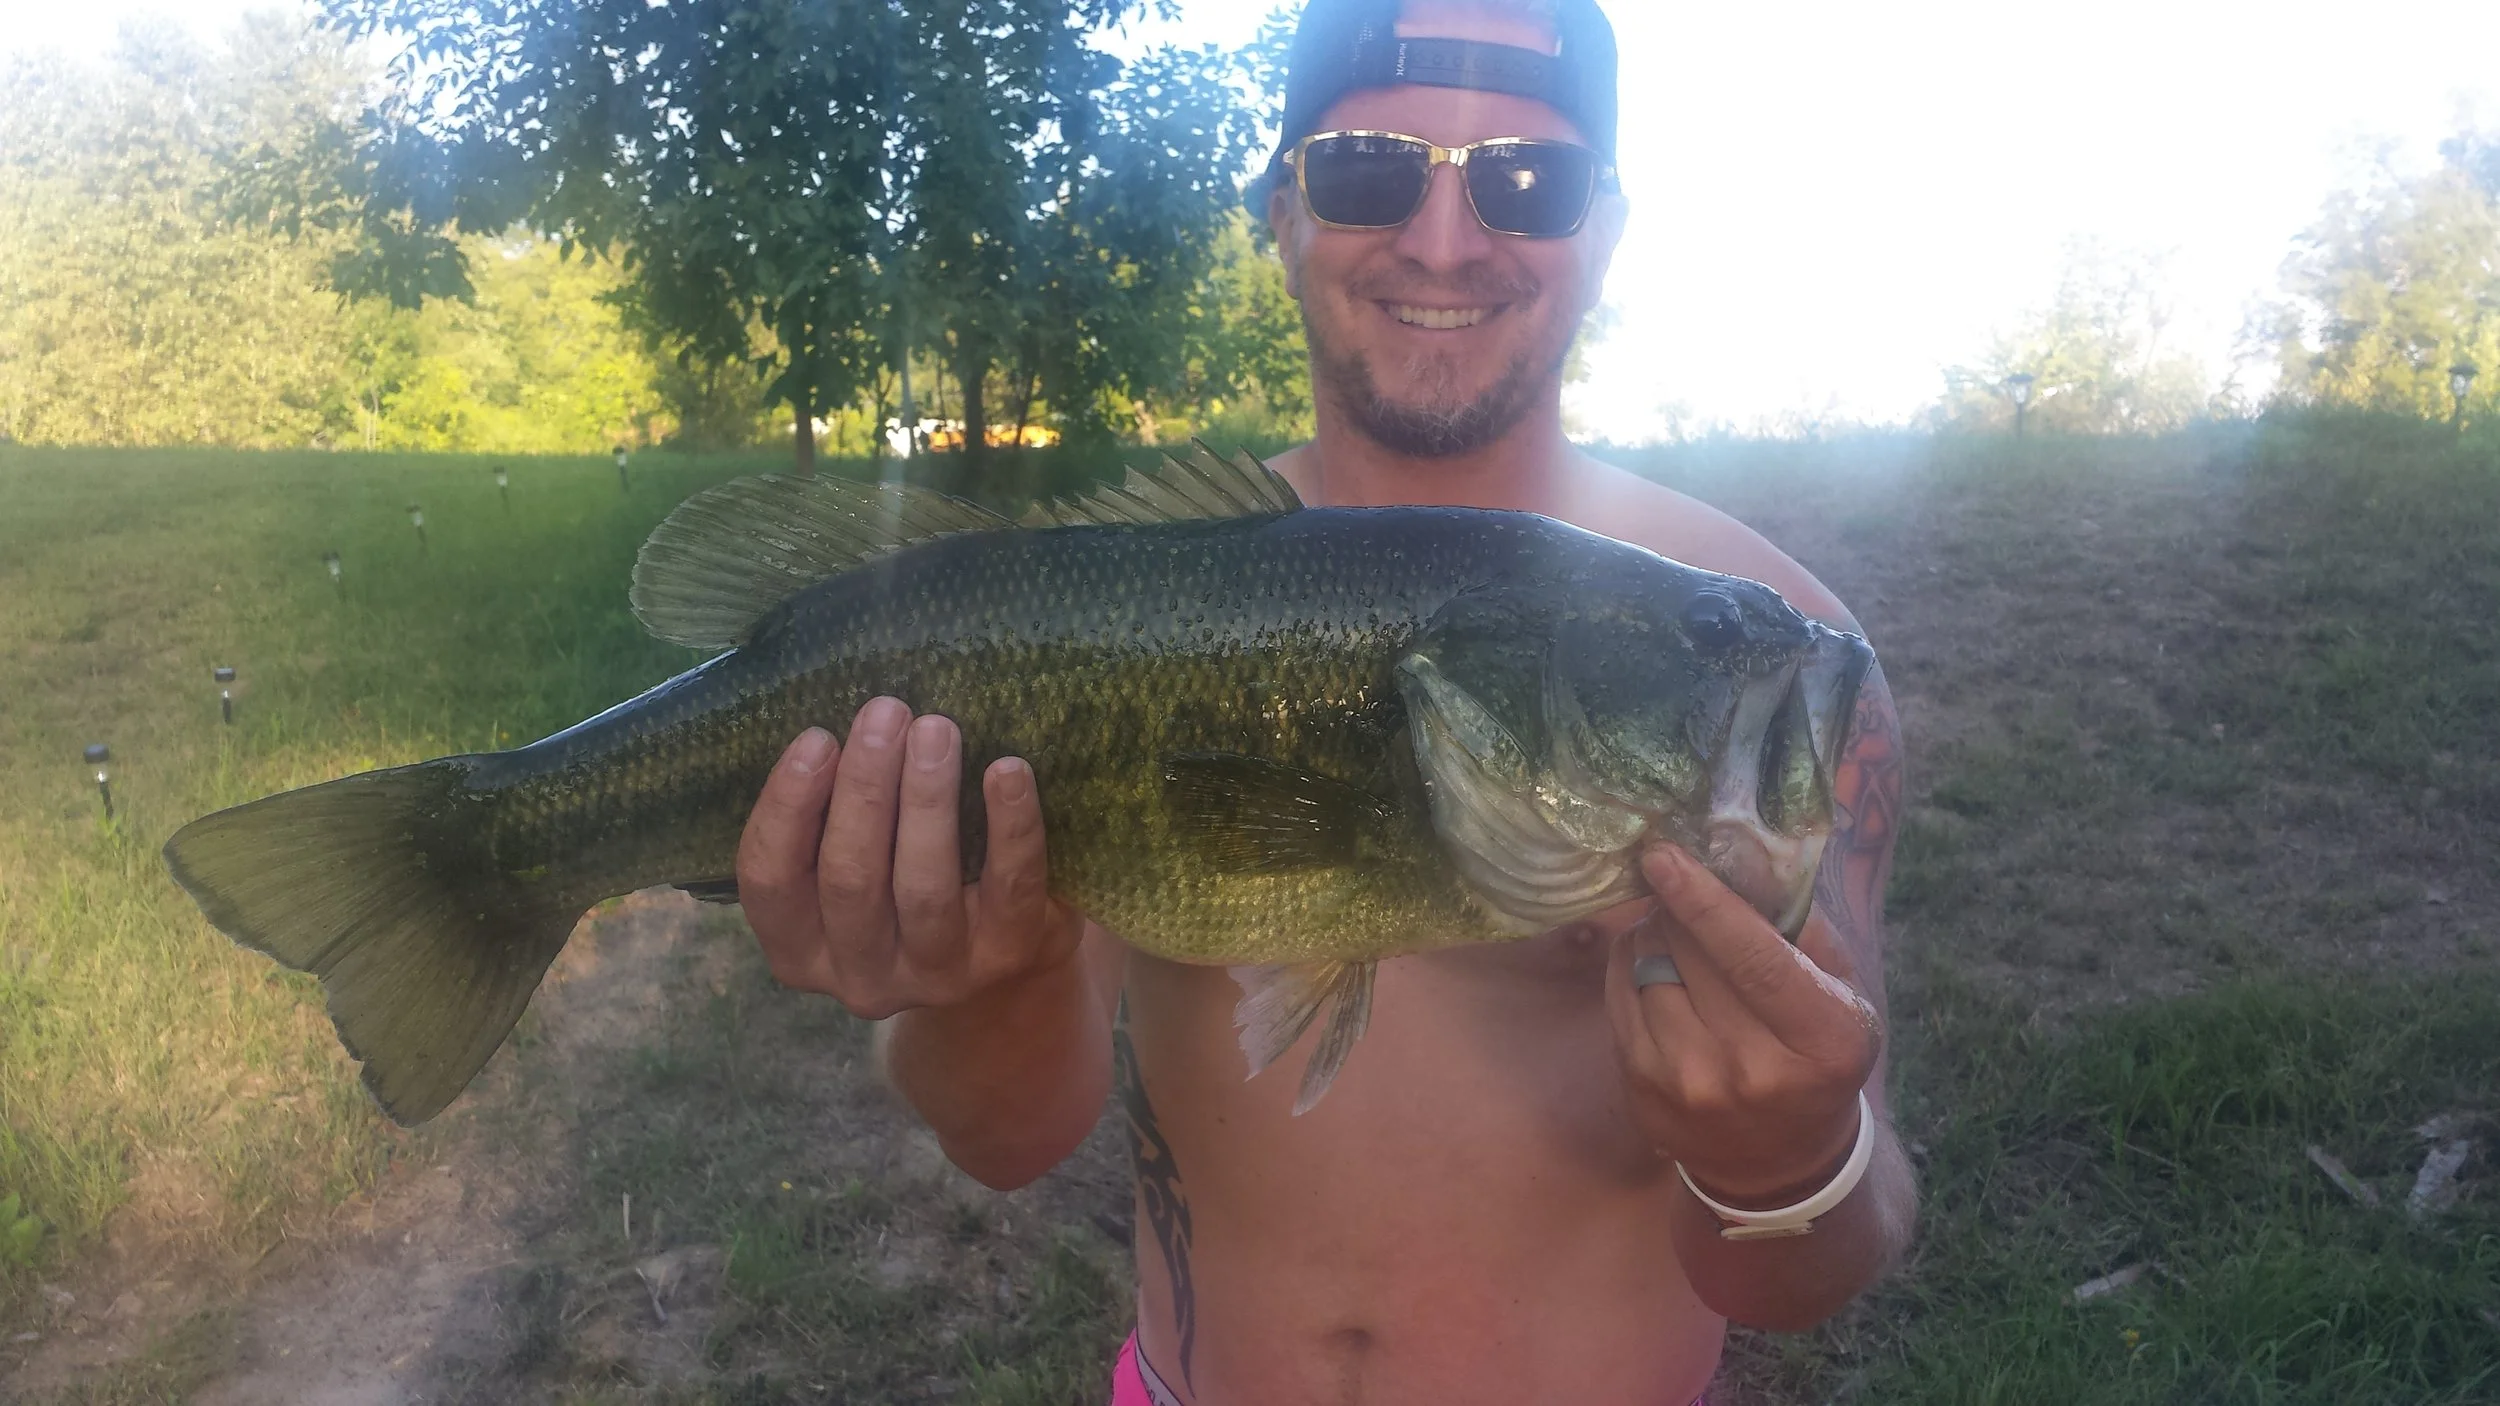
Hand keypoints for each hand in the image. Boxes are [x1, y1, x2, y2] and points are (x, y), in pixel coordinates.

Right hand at [737, 696, 1083, 1020]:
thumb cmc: (908, 886)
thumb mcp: (855, 868)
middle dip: (865, 788)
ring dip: (928, 799)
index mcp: (801, 949)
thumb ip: (833, 818)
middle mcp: (861, 976)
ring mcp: (936, 976)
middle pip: (849, 878)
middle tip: (886, 712)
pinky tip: (1008, 771)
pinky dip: (1010, 825)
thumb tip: (845, 729)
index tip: (816, 738)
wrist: (1008, 955)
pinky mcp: (1006, 956)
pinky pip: (1009, 887)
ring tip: (936, 730)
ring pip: (923, 888)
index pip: (770, 882)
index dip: (787, 807)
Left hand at [1604, 844, 1881, 1207]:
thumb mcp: (1841, 996)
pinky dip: (1627, 965)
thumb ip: (1802, 932)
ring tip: (1670, 928)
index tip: (1664, 855)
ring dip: (1650, 933)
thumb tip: (1744, 865)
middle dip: (1676, 907)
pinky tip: (1648, 959)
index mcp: (1822, 1041)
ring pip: (1644, 970)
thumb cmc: (1816, 1057)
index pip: (1752, 958)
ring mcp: (1690, 1086)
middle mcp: (1753, 1070)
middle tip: (1680, 887)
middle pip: (1689, 954)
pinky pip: (1617, 998)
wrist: (1780, 1160)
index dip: (1704, 900)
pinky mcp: (1642, 1093)